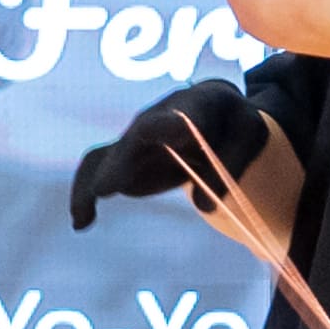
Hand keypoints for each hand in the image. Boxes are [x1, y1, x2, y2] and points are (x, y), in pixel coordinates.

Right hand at [68, 80, 268, 229]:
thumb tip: (203, 204)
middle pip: (137, 139)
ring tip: (82, 215)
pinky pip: (96, 170)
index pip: (183, 115)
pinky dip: (85, 193)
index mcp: (199, 106)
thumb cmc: (234, 124)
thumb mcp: (248, 138)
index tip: (164, 134)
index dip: (170, 125)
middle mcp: (158, 118)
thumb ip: (229, 168)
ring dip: (94, 181)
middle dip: (121, 162)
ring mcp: (136, 137)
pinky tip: (81, 222)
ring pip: (109, 155)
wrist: (213, 113)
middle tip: (105, 188)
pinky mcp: (124, 157)